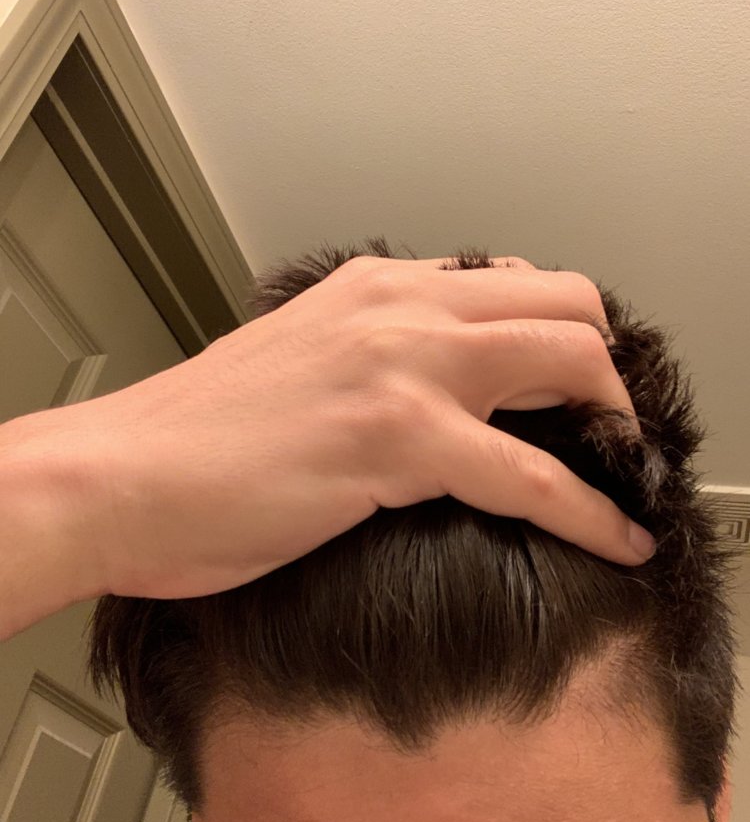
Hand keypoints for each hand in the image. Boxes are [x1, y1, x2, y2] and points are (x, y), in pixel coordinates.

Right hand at [1, 253, 655, 632]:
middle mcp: (400, 306)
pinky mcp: (397, 439)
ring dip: (615, 425)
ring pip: (571, 361)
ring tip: (624, 476)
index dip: (558, 335)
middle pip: (564, 301)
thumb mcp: (299, 366)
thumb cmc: (195, 439)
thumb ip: (368, 360)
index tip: (572, 388)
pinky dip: (592, 513)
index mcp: (374, 288)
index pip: (510, 282)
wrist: (118, 477)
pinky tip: (619, 539)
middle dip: (605, 367)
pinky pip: (535, 476)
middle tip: (609, 429)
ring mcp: (403, 366)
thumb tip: (426, 391)